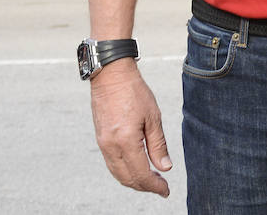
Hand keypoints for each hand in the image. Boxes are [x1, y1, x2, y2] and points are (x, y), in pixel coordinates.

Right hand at [90, 61, 172, 196]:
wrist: (111, 76)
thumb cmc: (134, 92)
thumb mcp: (153, 117)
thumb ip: (158, 145)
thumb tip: (164, 168)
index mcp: (125, 141)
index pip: (141, 174)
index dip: (154, 186)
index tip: (166, 191)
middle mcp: (110, 146)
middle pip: (127, 178)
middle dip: (145, 186)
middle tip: (161, 187)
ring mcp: (102, 144)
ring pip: (118, 173)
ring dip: (134, 181)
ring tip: (151, 180)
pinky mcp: (100, 139)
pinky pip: (111, 164)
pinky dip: (124, 171)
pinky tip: (136, 168)